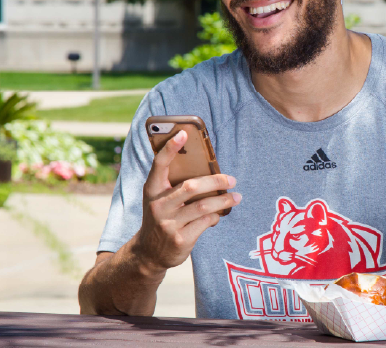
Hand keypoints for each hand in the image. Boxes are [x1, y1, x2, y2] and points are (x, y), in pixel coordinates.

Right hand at [136, 130, 240, 271]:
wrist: (148, 253)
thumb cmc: (161, 217)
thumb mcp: (160, 199)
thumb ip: (176, 185)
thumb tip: (209, 171)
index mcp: (152, 190)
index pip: (159, 164)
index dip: (170, 148)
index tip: (183, 134)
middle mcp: (158, 205)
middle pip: (192, 186)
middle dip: (216, 181)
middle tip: (232, 180)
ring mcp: (169, 224)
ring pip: (204, 206)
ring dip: (224, 201)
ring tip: (237, 197)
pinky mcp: (181, 239)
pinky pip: (206, 222)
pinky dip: (216, 217)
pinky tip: (218, 215)